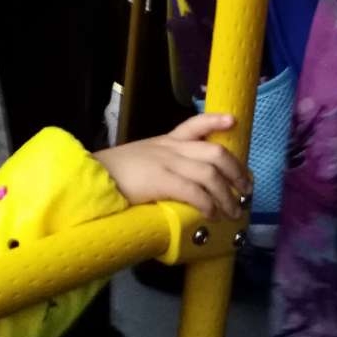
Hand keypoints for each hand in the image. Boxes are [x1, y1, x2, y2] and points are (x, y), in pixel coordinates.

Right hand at [95, 115, 250, 219]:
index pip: (194, 124)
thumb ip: (160, 165)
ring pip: (209, 174)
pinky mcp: (161, 180)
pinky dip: (208, 204)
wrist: (91, 177)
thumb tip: (180, 184)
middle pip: (214, 153)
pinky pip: (194, 191)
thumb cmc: (113, 174)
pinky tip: (212, 215)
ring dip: (227, 195)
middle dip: (236, 171)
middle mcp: (169, 148)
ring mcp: (166, 163)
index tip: (233, 121)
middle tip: (246, 188)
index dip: (216, 121)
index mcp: (164, 141)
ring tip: (233, 211)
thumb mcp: (140, 160)